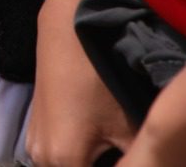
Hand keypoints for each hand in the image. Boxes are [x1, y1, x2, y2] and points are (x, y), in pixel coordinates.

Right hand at [26, 0, 134, 165]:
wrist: (67, 32)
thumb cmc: (98, 77)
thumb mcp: (128, 127)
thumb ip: (136, 160)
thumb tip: (152, 164)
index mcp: (62, 161)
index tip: (137, 161)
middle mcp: (40, 157)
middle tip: (129, 154)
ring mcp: (33, 142)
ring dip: (91, 163)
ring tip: (117, 149)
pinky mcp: (35, 127)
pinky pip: (56, 156)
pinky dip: (79, 156)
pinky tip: (101, 140)